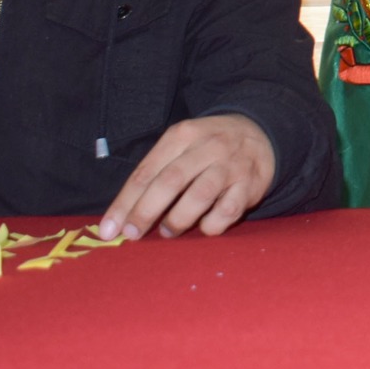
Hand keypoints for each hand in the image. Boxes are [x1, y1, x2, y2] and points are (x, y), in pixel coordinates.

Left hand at [99, 114, 275, 239]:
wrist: (260, 134)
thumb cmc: (207, 148)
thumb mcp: (181, 146)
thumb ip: (156, 173)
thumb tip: (123, 216)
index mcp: (182, 135)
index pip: (146, 171)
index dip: (125, 202)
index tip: (109, 229)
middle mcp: (207, 147)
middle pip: (170, 181)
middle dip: (146, 211)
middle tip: (132, 234)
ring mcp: (231, 165)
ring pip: (199, 195)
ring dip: (178, 219)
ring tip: (168, 231)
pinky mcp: (251, 185)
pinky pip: (227, 211)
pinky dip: (210, 225)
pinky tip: (204, 226)